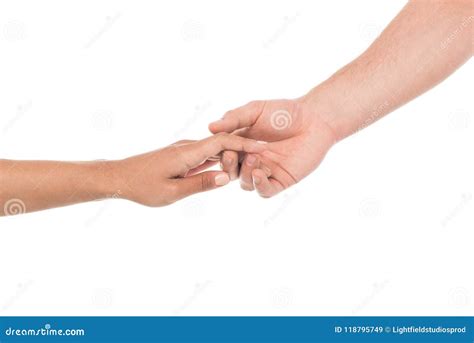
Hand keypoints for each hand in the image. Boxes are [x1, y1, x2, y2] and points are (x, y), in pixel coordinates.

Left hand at [111, 133, 265, 205]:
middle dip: (243, 148)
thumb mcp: (173, 192)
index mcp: (187, 153)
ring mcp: (184, 150)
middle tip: (263, 157)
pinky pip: (205, 154)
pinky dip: (219, 158)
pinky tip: (227, 165)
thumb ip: (201, 184)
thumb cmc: (143, 187)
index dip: (244, 144)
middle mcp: (188, 147)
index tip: (263, 148)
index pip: (222, 142)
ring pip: (214, 148)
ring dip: (232, 153)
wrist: (119, 177)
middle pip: (221, 142)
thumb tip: (227, 178)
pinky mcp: (181, 155)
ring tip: (251, 161)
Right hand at [209, 99, 336, 197]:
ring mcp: (266, 172)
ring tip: (253, 159)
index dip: (218, 153)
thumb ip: (234, 119)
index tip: (217, 146)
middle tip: (231, 156)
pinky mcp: (281, 181)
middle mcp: (250, 160)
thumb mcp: (255, 111)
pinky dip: (259, 185)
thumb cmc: (285, 112)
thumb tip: (209, 127)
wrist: (315, 119)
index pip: (222, 154)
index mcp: (240, 145)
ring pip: (246, 183)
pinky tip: (260, 172)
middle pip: (231, 173)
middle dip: (228, 166)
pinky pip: (265, 190)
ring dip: (245, 173)